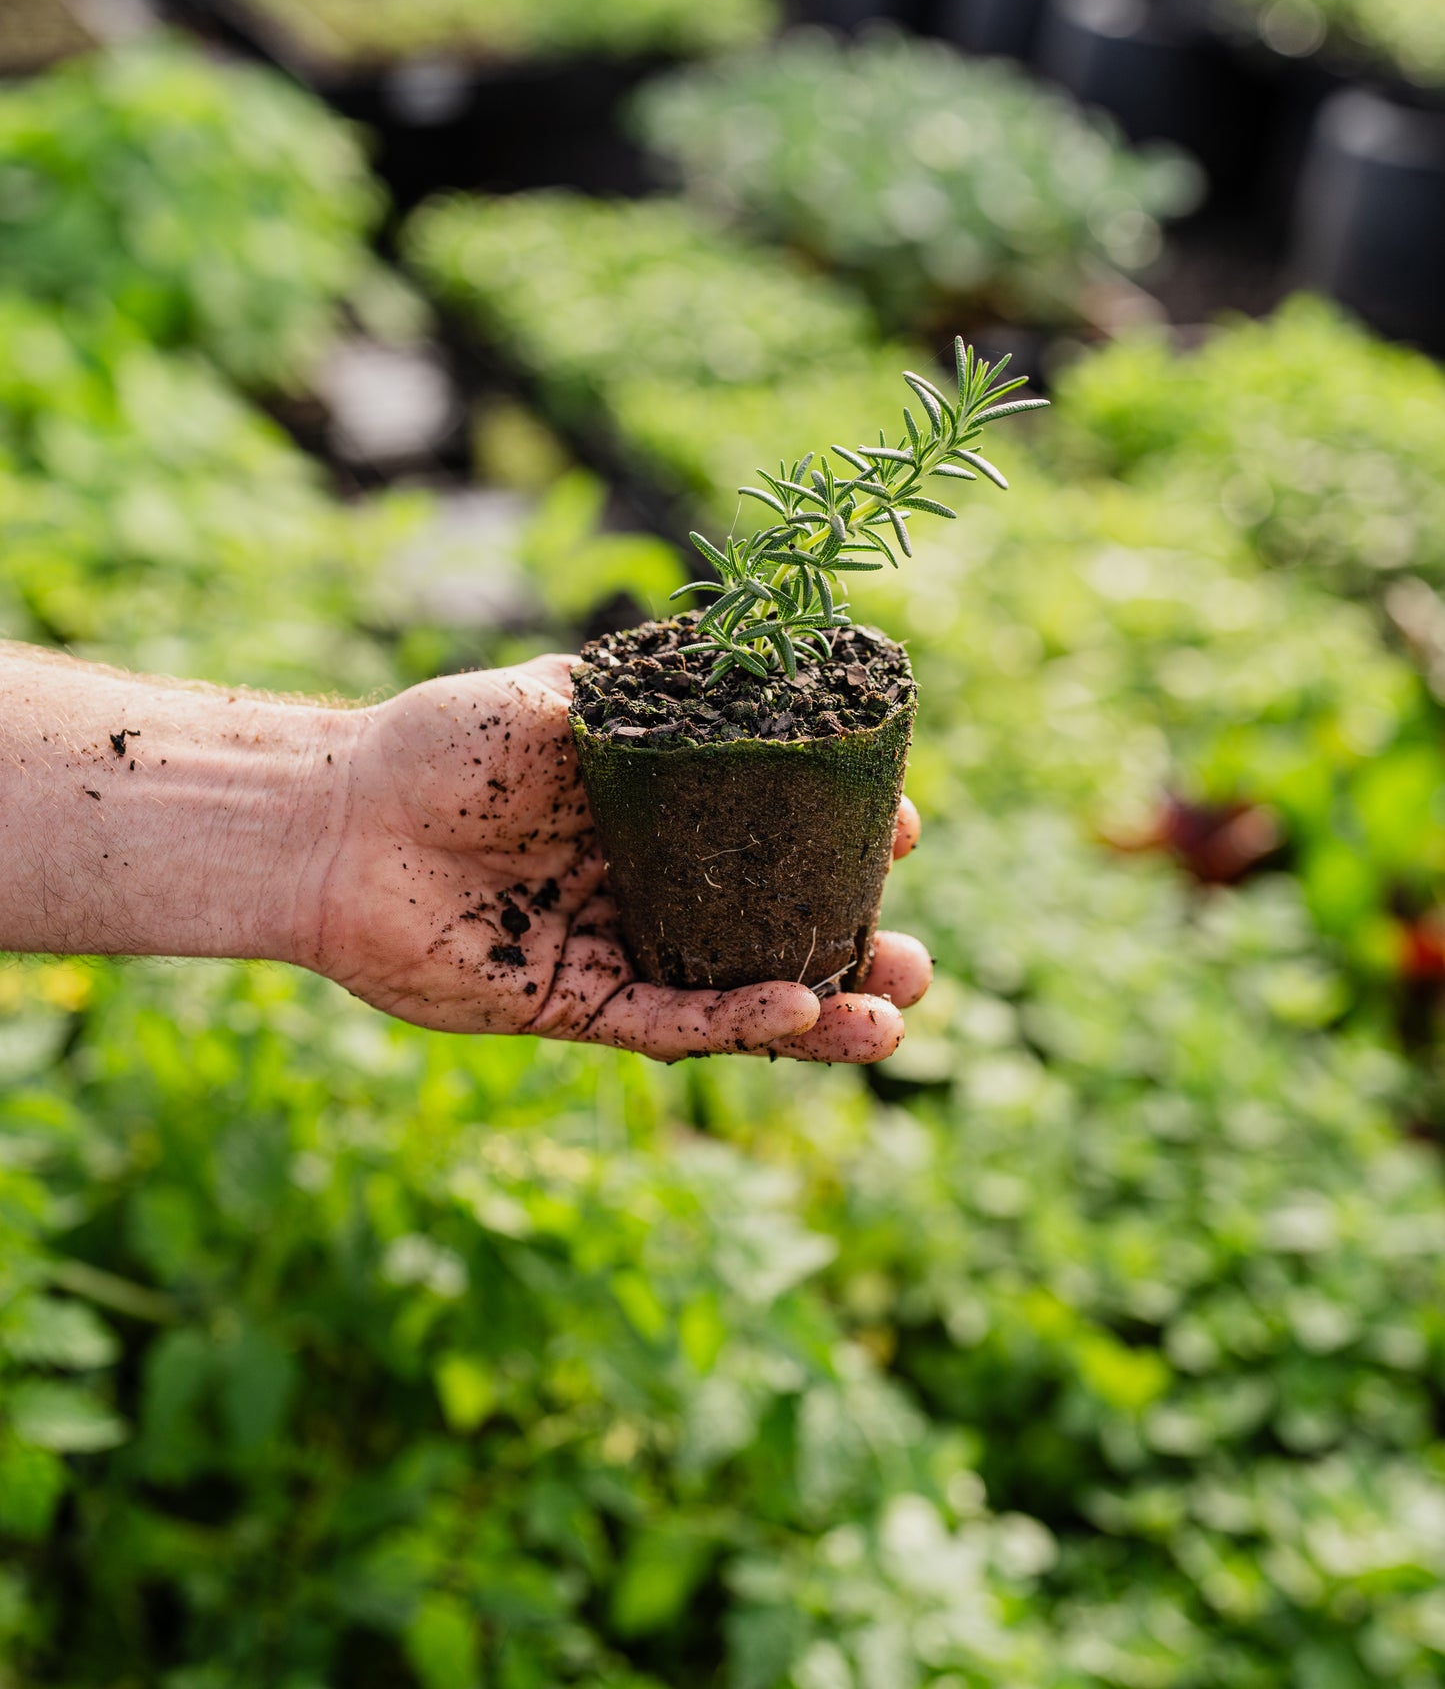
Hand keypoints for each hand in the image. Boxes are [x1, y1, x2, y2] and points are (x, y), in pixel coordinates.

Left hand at [303, 656, 930, 1062]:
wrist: (334, 820)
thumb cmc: (439, 740)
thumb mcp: (559, 697)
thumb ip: (652, 702)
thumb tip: (757, 678)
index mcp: (651, 809)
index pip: (768, 835)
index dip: (837, 841)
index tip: (903, 830)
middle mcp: (643, 882)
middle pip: (768, 927)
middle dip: (849, 949)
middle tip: (916, 963)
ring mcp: (611, 945)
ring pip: (733, 990)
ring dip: (815, 1008)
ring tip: (893, 1016)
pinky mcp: (569, 1002)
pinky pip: (668, 1019)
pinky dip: (733, 1021)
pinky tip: (795, 1013)